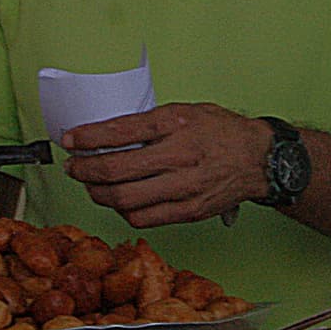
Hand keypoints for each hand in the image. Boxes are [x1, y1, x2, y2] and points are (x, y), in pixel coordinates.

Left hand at [60, 103, 272, 228]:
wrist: (260, 159)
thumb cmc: (223, 132)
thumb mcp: (186, 112)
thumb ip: (150, 123)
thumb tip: (109, 133)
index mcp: (177, 124)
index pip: (120, 131)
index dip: (87, 137)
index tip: (70, 140)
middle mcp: (179, 155)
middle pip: (115, 170)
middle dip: (84, 170)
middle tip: (73, 167)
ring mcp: (183, 187)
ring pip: (123, 198)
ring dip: (98, 193)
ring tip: (92, 186)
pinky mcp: (188, 211)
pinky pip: (142, 217)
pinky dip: (122, 211)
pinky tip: (119, 201)